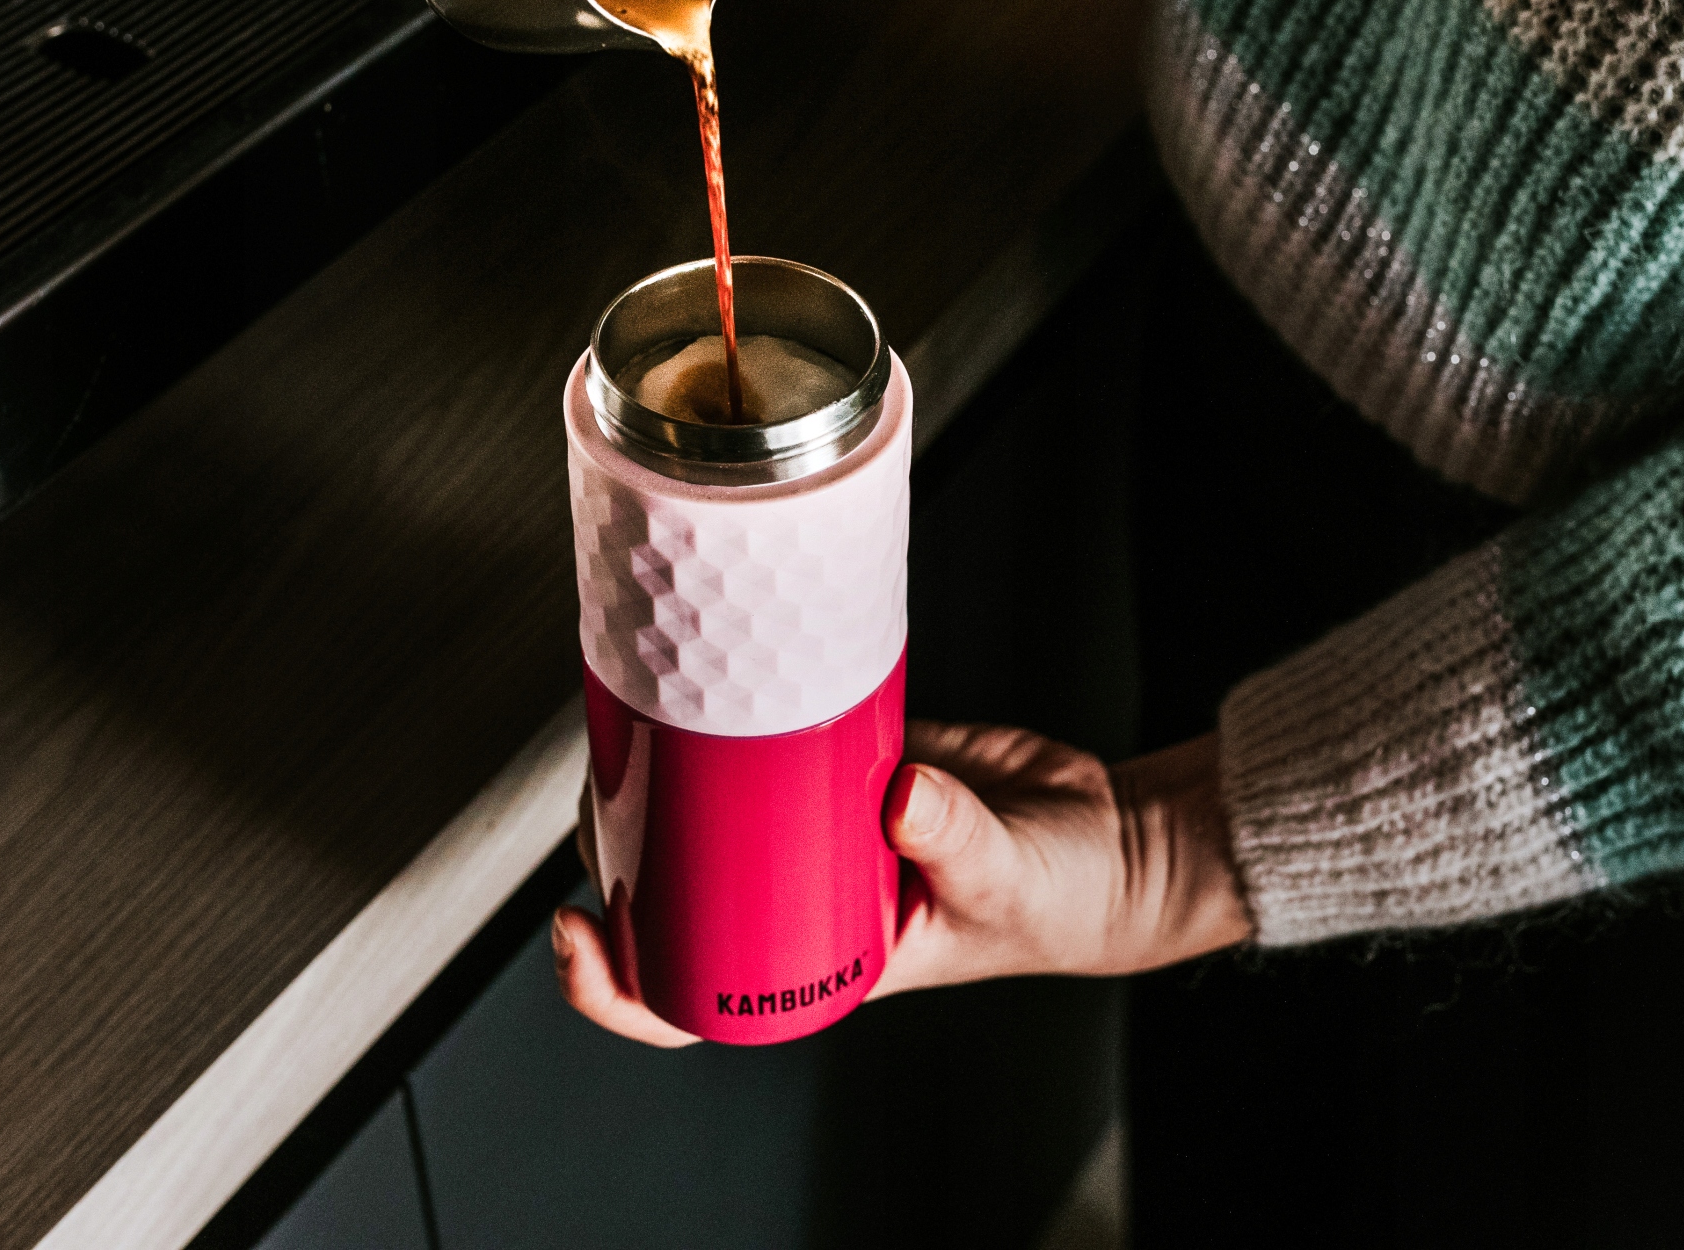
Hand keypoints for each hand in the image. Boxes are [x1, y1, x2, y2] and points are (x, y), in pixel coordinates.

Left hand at [552, 721, 1252, 1045]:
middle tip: (595, 790)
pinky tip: (703, 682)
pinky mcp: (839, 761)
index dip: (617, 983)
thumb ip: (957, 840)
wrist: (1107, 839)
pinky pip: (769, 741)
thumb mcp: (1005, 881)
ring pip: (707, 816)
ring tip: (627, 728)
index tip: (576, 932)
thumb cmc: (1059, 899)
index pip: (691, 1000)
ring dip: (661, 780)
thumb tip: (900, 795)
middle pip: (672, 898)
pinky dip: (736, 716)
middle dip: (615, 853)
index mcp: (817, 960)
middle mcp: (799, 899)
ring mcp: (813, 828)